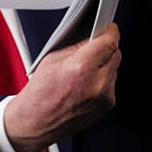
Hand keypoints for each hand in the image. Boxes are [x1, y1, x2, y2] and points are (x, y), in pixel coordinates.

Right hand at [4, 24, 120, 151]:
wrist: (36, 123)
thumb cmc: (39, 95)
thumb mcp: (51, 60)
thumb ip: (76, 47)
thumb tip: (93, 38)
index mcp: (80, 68)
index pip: (109, 42)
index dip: (109, 31)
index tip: (108, 28)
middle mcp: (96, 84)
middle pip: (116, 54)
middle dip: (105, 49)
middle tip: (90, 51)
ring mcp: (104, 97)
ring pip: (115, 69)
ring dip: (104, 65)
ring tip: (83, 72)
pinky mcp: (107, 105)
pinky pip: (111, 83)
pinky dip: (102, 80)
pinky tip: (86, 84)